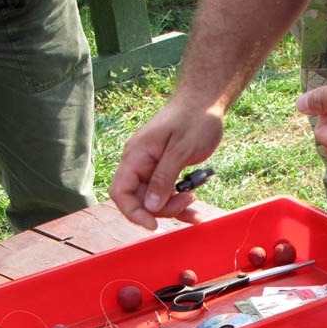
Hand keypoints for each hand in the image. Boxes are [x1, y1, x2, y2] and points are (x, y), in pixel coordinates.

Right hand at [109, 100, 223, 228]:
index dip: (133, 212)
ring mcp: (152, 167)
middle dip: (162, 209)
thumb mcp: (180, 150)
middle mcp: (140, 163)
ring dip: (174, 208)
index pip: (121, 192)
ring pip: (155, 200)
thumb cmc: (194, 119)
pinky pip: (168, 193)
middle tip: (188, 201)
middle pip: (140, 200)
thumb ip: (163, 178)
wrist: (206, 102)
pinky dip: (180, 203)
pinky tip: (194, 209)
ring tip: (194, 201)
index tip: (153, 224)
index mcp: (136, 156)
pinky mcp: (166, 170)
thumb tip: (150, 206)